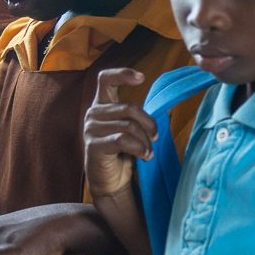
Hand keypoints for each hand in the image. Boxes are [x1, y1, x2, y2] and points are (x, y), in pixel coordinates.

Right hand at [84, 68, 157, 197]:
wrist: (111, 180)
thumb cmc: (124, 151)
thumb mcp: (131, 128)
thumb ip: (136, 114)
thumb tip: (164, 105)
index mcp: (102, 104)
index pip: (105, 79)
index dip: (123, 74)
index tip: (142, 78)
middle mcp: (93, 113)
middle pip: (130, 107)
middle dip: (149, 124)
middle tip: (156, 138)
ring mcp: (90, 129)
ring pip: (129, 125)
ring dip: (145, 140)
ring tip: (149, 151)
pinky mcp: (93, 145)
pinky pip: (123, 140)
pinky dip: (139, 148)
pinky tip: (144, 156)